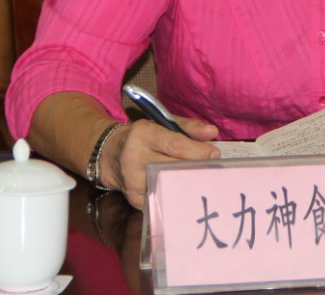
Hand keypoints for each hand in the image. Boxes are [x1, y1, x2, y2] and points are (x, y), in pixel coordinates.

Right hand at [102, 117, 219, 208]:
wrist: (110, 155)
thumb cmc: (143, 137)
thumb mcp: (163, 124)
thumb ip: (189, 127)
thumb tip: (212, 132)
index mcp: (143, 134)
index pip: (175, 145)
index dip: (197, 151)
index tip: (214, 154)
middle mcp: (134, 158)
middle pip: (173, 167)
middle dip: (196, 168)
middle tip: (211, 168)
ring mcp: (133, 181)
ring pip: (170, 186)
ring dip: (188, 183)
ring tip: (201, 179)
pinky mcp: (135, 199)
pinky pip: (163, 199)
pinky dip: (177, 195)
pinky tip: (186, 192)